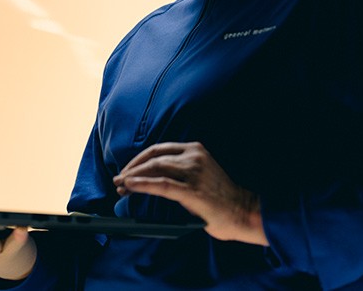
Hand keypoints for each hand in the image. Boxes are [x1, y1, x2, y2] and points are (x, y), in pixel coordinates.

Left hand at [114, 141, 267, 244]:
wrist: (244, 212)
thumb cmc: (221, 198)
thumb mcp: (199, 174)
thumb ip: (179, 171)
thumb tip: (150, 178)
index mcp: (195, 149)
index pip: (158, 149)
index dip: (138, 160)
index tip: (126, 171)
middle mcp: (193, 156)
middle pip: (153, 157)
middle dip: (132, 169)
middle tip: (118, 180)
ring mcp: (193, 172)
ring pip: (154, 168)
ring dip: (133, 178)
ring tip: (121, 186)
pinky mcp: (192, 190)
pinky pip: (161, 184)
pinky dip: (142, 185)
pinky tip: (130, 187)